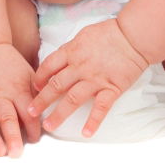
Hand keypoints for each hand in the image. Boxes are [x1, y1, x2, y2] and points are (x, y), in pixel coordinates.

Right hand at [0, 43, 42, 157]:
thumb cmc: (10, 64)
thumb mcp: (29, 74)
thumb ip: (38, 92)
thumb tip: (54, 107)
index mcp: (19, 89)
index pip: (29, 113)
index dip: (33, 128)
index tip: (35, 139)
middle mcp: (3, 95)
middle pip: (9, 118)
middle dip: (13, 136)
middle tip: (17, 153)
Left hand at [28, 19, 149, 137]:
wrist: (133, 36)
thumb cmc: (111, 32)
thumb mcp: (85, 34)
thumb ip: (72, 48)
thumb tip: (62, 57)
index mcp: (73, 51)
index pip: (49, 66)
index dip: (39, 78)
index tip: (34, 88)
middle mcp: (80, 66)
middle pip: (56, 85)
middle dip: (41, 100)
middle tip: (31, 112)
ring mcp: (95, 79)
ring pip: (72, 99)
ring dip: (59, 114)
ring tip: (48, 126)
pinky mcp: (111, 88)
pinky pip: (100, 108)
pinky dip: (93, 121)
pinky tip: (86, 133)